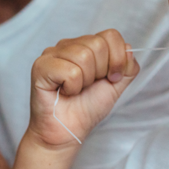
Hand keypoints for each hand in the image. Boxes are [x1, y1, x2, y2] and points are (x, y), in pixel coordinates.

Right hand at [29, 30, 139, 148]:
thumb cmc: (87, 108)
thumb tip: (128, 48)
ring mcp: (51, 54)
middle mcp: (67, 45)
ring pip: (84, 56)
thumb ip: (127, 67)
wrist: (67, 132)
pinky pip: (70, 71)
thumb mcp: (115, 85)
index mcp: (85, 45)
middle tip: (88, 86)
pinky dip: (73, 87)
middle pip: (98, 44)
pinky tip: (64, 92)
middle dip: (100, 72)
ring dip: (85, 81)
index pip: (110, 35)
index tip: (111, 78)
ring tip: (75, 90)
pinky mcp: (40, 67)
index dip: (117, 59)